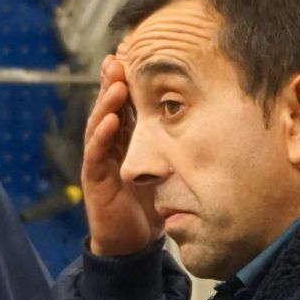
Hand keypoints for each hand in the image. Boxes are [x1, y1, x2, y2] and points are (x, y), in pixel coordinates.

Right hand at [81, 54, 161, 259]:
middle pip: (108, 107)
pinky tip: (111, 119)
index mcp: (125, 140)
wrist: (131, 243)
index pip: (124, 105)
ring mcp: (98, 160)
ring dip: (106, 102)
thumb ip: (172, 146)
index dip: (126, 81)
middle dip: (111, 82)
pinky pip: (96, 153)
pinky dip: (102, 134)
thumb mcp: (164, 169)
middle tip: (118, 58)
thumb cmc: (148, 204)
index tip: (132, 56)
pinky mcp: (94, 179)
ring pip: (99, 124)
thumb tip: (205, 122)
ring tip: (115, 82)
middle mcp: (109, 145)